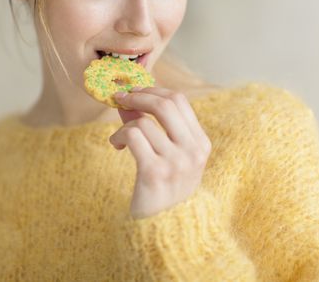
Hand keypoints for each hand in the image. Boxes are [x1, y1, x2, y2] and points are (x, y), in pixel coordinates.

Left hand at [108, 86, 211, 219]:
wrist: (164, 229)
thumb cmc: (164, 190)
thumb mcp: (169, 157)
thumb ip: (155, 127)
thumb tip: (130, 98)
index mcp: (201, 144)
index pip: (180, 100)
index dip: (155, 90)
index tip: (137, 91)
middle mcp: (193, 151)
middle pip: (165, 103)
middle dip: (139, 95)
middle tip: (122, 98)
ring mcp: (176, 162)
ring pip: (144, 122)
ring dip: (125, 125)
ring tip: (120, 138)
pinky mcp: (154, 172)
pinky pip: (133, 136)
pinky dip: (119, 136)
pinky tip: (116, 146)